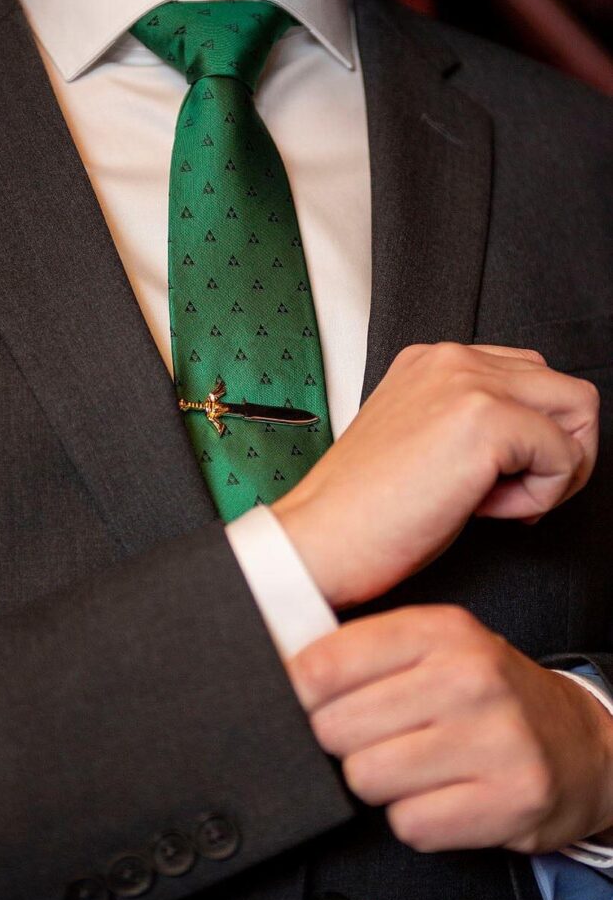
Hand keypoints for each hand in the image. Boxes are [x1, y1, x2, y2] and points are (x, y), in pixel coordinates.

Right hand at [272, 343, 598, 608]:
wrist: (321, 539)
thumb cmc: (364, 511)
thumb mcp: (422, 444)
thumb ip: (471, 422)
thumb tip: (535, 441)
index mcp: (432, 362)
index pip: (529, 377)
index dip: (530, 436)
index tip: (495, 480)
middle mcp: (452, 360)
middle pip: (564, 389)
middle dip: (557, 451)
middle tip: (511, 495)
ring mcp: (469, 384)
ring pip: (579, 411)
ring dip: (555, 467)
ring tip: (499, 500)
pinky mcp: (485, 420)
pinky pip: (565, 457)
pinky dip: (541, 497)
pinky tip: (485, 511)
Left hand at [287, 605, 612, 854]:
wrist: (577, 743)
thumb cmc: (487, 694)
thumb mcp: (434, 646)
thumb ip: (364, 652)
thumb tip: (280, 673)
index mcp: (440, 630)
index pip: (324, 665)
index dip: (300, 693)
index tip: (308, 703)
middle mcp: (470, 677)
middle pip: (335, 728)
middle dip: (344, 742)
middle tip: (376, 738)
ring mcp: (495, 739)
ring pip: (366, 779)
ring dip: (379, 783)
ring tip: (413, 766)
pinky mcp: (511, 800)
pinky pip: (409, 825)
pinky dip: (416, 819)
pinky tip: (443, 795)